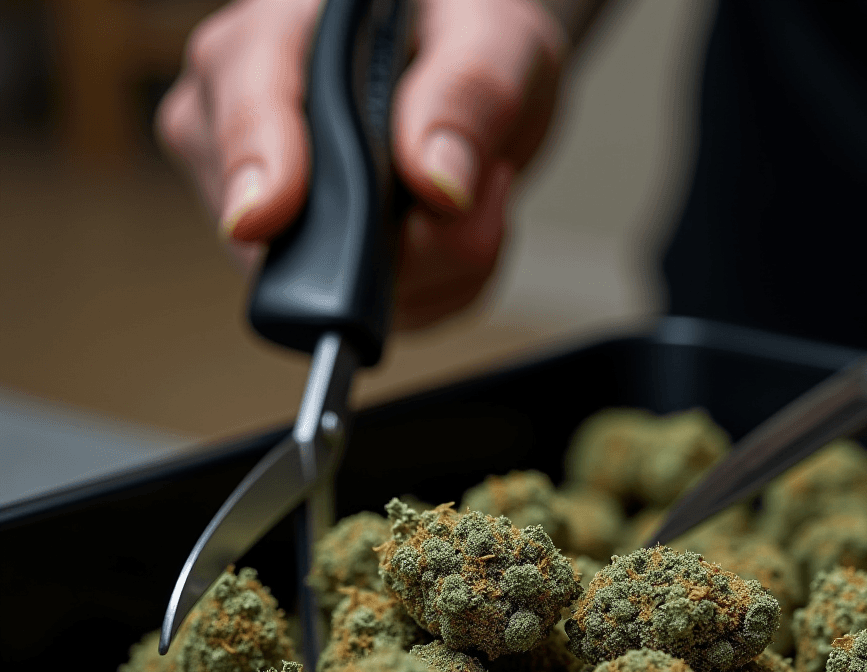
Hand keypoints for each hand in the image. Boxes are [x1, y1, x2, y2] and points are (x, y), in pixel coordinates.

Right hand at [156, 0, 566, 329]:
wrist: (474, 78)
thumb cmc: (464, 33)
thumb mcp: (493, 35)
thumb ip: (469, 93)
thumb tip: (439, 183)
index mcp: (273, 37)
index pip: (242, 104)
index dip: (256, 165)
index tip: (266, 215)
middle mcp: (245, 123)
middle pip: (286, 230)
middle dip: (404, 241)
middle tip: (478, 191)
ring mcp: (272, 209)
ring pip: (343, 290)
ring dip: (436, 264)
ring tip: (469, 194)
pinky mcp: (315, 269)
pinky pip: (387, 312)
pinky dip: (441, 285)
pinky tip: (450, 229)